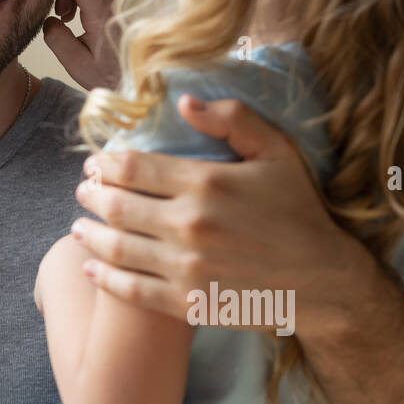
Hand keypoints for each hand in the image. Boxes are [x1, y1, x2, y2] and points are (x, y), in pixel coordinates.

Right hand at [38, 0, 119, 90]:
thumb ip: (57, 39)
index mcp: (102, 17)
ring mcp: (113, 4)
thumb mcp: (75, 64)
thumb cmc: (104, 77)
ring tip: (62, 14)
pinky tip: (69, 15)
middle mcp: (111, 6)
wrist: (129, 83)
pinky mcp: (110, 7)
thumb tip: (50, 19)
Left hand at [70, 96, 367, 334]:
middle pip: (117, 205)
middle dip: (91, 196)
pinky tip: (90, 267)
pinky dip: (104, 278)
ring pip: (116, 248)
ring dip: (89, 235)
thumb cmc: (299, 211)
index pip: (132, 167)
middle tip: (84, 192)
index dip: (105, 164)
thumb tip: (184, 101)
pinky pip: (132, 290)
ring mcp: (186, 267)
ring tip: (79, 228)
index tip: (96, 164)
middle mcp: (189, 224)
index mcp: (205, 182)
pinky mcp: (187, 302)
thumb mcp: (277, 151)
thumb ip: (232, 119)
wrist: (324, 281)